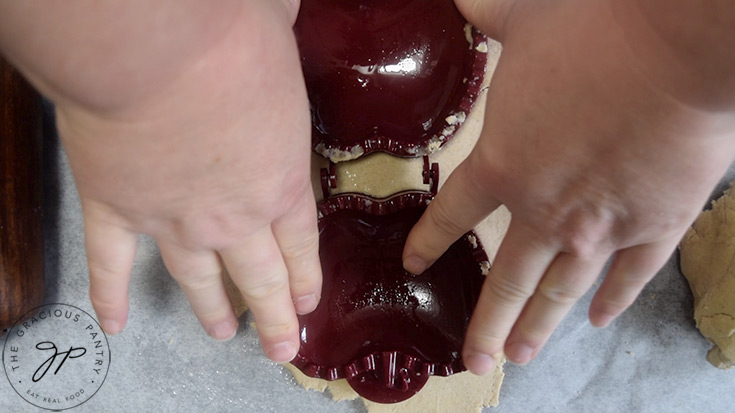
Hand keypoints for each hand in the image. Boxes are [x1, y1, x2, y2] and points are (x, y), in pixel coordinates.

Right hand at [1, 0, 318, 361]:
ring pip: (196, 280)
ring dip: (210, 311)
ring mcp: (172, 220)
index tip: (306, 308)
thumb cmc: (230, 41)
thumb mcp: (278, 38)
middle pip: (258, 281)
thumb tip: (288, 8)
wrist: (156, 50)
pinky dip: (110, 296)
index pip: (299, 247)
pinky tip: (113, 324)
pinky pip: (111, 266)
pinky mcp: (115, 209)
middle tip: (280, 348)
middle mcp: (232, 216)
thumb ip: (286, 36)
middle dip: (272, 319)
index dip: (304, 282)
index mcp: (280, 181)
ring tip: (221, 334)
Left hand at [403, 0, 734, 373]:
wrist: (676, 48)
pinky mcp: (654, 226)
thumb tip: (459, 1)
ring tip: (519, 357)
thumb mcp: (524, 21)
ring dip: (539, 328)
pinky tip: (597, 321)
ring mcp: (600, 226)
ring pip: (562, 293)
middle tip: (472, 360)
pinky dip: (611, 301)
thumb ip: (485, 19)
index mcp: (505, 165)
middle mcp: (545, 210)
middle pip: (507, 282)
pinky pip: (629, 278)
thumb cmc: (594, 34)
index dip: (429, 243)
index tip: (414, 265)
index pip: (453, 217)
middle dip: (486, 324)